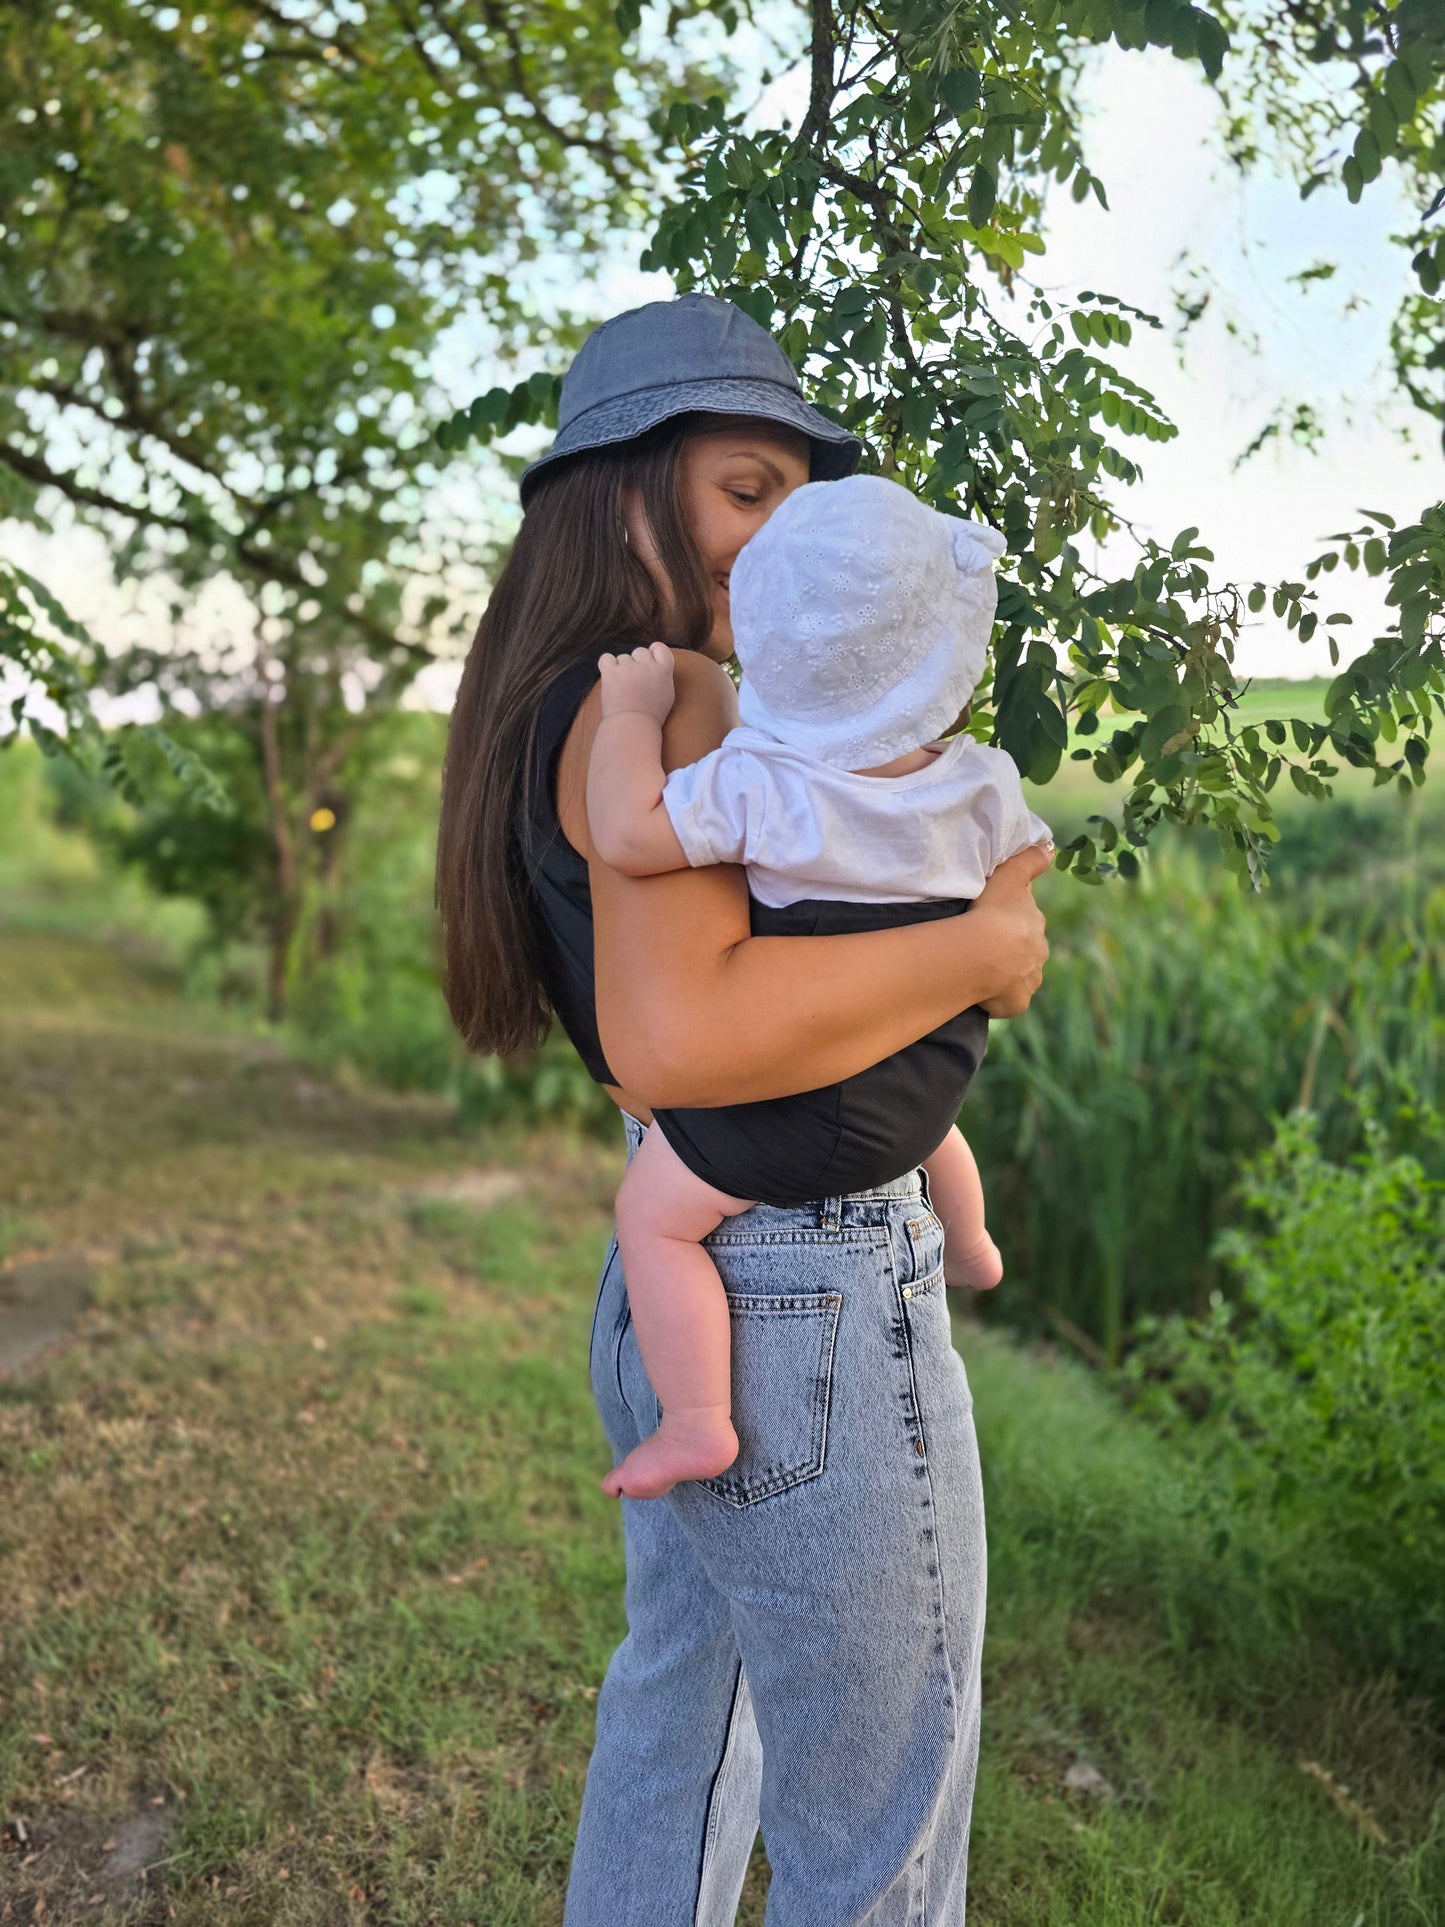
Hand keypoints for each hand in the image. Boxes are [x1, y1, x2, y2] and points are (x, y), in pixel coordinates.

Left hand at [597, 642, 675, 725]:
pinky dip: (607, 666)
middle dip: (636, 663)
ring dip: (622, 668)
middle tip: (634, 682)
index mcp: (664, 671)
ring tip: (623, 688)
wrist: (633, 727)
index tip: (649, 661)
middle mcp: (647, 666)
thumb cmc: (651, 716)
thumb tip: (655, 664)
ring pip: (623, 658)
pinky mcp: (611, 673)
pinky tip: (610, 678)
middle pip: (640, 651)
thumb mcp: (667, 694)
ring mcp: (628, 668)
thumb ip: (662, 676)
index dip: (653, 651)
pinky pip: (606, 658)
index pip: (660, 647)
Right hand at [972, 840, 1051, 1018]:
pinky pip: (1007, 1003)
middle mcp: (1038, 954)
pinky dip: (996, 1001)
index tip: (991, 921)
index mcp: (1035, 926)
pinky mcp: (1016, 1003)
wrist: (983, 952)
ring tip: (978, 971)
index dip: (1010, 922)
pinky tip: (980, 995)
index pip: (1026, 923)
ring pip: (1017, 977)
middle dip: (1009, 951)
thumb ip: (1030, 860)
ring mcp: (1029, 980)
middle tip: (981, 948)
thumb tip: (1050, 847)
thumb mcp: (1011, 875)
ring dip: (1003, 976)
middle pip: (1025, 952)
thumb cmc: (993, 911)